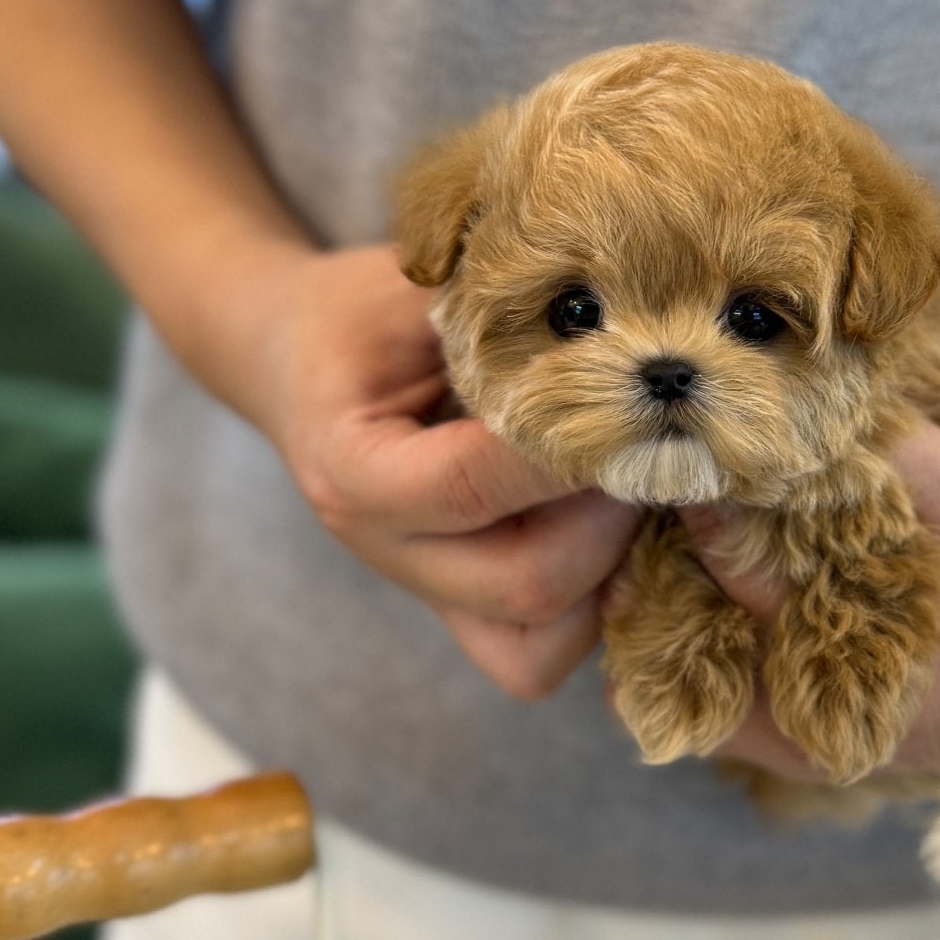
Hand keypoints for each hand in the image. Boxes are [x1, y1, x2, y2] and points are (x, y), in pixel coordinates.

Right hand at [235, 244, 640, 698]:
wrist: (296, 359)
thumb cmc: (361, 313)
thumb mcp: (414, 288)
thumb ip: (498, 313)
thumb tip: (623, 328)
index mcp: (353, 470)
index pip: (475, 484)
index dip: (566, 449)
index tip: (623, 398)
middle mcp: (386, 549)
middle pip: (525, 584)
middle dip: (608, 519)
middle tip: (642, 450)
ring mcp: (424, 591)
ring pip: (538, 647)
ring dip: (608, 575)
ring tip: (625, 491)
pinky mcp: (460, 607)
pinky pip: (538, 651)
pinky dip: (594, 603)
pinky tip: (610, 524)